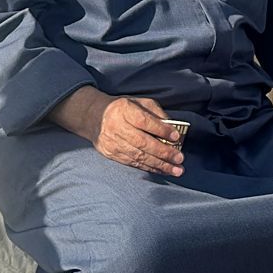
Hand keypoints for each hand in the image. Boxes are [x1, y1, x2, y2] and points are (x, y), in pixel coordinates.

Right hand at [52, 86, 184, 175]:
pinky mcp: (111, 154)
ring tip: (176, 170)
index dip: (161, 130)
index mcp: (124, 110)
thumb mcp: (138, 102)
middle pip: (142, 142)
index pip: (144, 122)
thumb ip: (156, 112)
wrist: (93, 117)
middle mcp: (116, 127)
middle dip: (163, 152)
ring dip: (159, 165)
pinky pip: (132, 163)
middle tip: (179, 158)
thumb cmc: (122, 108)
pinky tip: (162, 170)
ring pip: (138, 156)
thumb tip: (172, 128)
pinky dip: (149, 168)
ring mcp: (112, 142)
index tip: (176, 137)